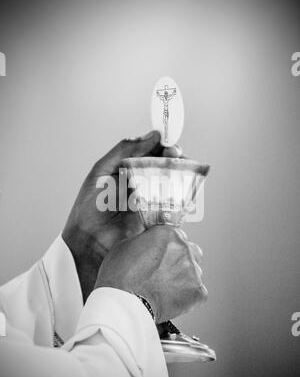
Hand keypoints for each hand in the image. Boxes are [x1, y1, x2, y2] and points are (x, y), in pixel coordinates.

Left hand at [62, 130, 181, 300]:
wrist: (88, 241)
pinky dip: (182, 202)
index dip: (163, 146)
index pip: (151, 151)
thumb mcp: (102, 171)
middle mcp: (142, 182)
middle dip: (174, 160)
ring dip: (182, 178)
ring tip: (182, 174)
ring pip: (173, 185)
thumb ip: (125, 151)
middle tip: (176, 158)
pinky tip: (184, 197)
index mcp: (128, 168)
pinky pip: (174, 207)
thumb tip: (152, 136)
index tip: (170, 144)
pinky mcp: (157, 218)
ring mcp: (151, 200)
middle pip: (166, 166)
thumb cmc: (89, 206)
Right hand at [94, 225, 206, 322]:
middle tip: (165, 271)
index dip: (169, 246)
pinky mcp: (197, 291)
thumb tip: (149, 242)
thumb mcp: (125, 245)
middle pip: (190, 250)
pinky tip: (172, 298)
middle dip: (180, 259)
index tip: (164, 253)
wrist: (124, 303)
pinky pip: (198, 291)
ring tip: (166, 287)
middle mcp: (183, 248)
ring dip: (184, 276)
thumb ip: (145, 240)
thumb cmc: (120, 277)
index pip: (177, 234)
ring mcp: (193, 270)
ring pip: (195, 271)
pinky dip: (188, 296)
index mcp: (167, 234)